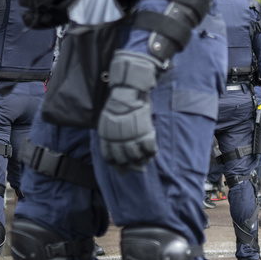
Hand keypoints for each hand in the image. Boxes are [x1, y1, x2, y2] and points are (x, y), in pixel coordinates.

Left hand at [98, 51, 163, 169]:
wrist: (128, 90)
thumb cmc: (120, 102)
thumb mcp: (110, 120)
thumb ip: (113, 134)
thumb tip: (120, 146)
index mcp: (106, 136)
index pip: (110, 157)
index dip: (118, 166)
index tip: (124, 169)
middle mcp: (117, 139)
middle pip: (124, 160)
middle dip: (132, 166)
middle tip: (140, 168)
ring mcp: (130, 136)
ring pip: (137, 157)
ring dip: (143, 160)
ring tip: (147, 159)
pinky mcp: (144, 132)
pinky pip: (149, 148)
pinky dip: (152, 152)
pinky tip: (154, 151)